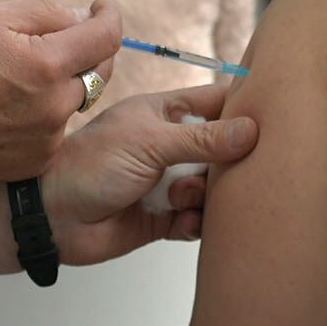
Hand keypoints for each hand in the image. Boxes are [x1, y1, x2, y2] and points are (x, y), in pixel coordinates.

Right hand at [0, 0, 119, 181]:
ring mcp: (48, 138)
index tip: (100, 8)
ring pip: (76, 100)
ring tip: (22, 76)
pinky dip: (45, 113)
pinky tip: (12, 107)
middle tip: (62, 38)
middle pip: (99, 70)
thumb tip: (83, 17)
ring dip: (63, 82)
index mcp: (48, 65)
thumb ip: (46, 13)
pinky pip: (57, 129)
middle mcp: (56, 106)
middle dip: (88, 49)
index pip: (107, 37)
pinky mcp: (37, 161)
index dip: (109, 16)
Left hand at [0, 83, 258, 273]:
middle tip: (225, 171)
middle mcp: (170, 146)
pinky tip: (178, 221)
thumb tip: (250, 130)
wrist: (55, 217)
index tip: (271, 117)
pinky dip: (195, 223)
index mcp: (164, 113)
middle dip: (230, 162)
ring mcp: (168, 182)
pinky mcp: (165, 217)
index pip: (215, 102)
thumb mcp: (148, 142)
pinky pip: (198, 220)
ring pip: (214, 188)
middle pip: (223, 150)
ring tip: (183, 198)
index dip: (243, 107)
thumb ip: (201, 139)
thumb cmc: (89, 166)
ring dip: (208, 196)